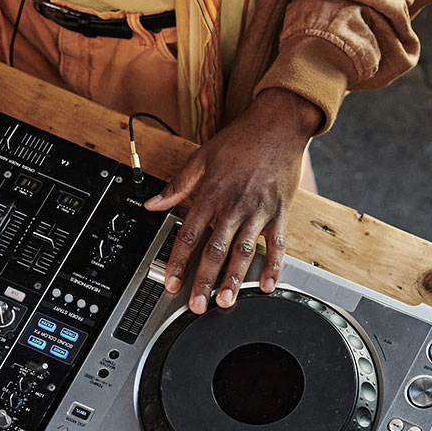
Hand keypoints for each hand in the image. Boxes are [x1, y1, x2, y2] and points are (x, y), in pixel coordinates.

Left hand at [144, 89, 318, 313]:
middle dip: (203, 280)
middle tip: (196, 305)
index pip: (189, 235)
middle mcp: (233, 205)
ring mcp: (258, 210)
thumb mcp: (201, 159)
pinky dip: (273, 266)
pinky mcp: (279, 211)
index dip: (177, 262)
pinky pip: (277, 244)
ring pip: (243, 251)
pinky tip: (266, 285)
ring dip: (233, 279)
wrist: (277, 125)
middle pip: (215, 249)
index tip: (169, 284)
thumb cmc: (240, 141)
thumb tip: (151, 204)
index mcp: (211, 194)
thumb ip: (176, 186)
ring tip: (225, 301)